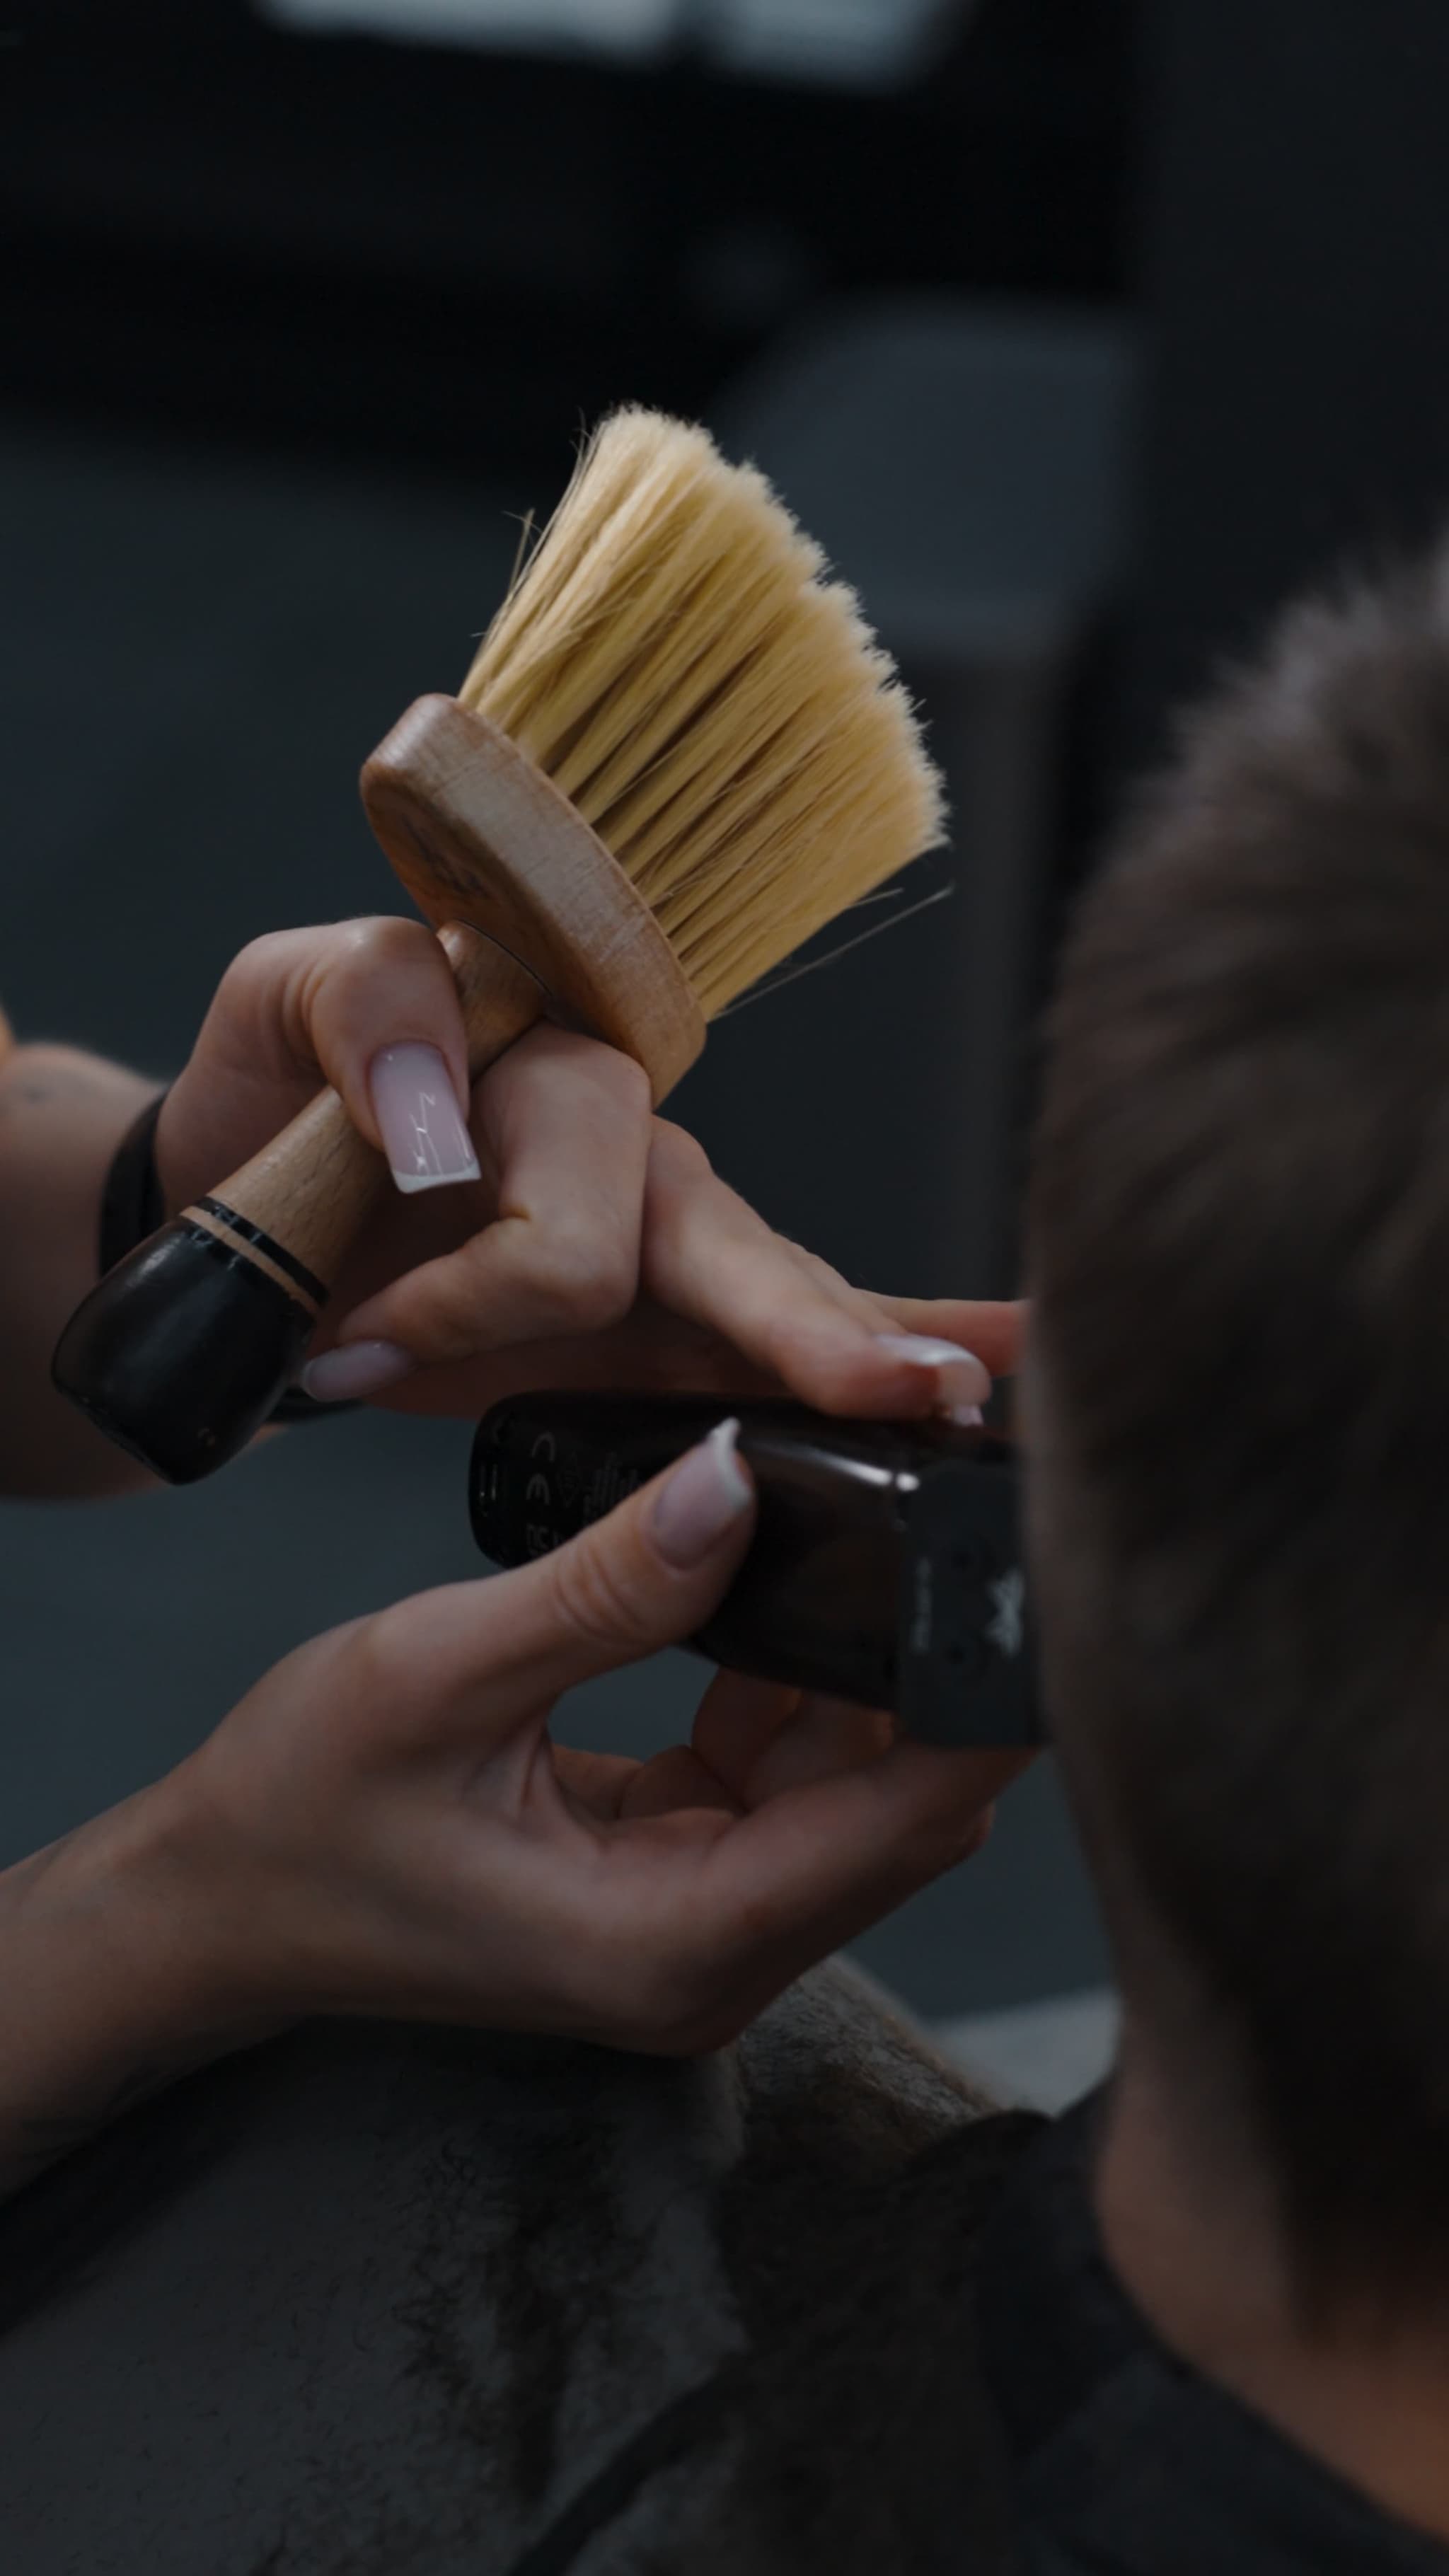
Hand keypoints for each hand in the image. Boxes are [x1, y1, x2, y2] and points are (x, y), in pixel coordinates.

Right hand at [140, 1428, 1026, 2055]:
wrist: (216, 1901)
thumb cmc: (296, 1813)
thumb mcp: (436, 1674)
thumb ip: (604, 1588)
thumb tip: (737, 1479)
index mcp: (667, 1943)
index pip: (901, 1828)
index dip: (980, 1706)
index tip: (1024, 1580)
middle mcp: (709, 1960)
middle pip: (904, 1814)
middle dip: (935, 1673)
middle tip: (946, 1520)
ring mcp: (700, 1927)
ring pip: (856, 1790)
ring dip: (864, 1674)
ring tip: (858, 1535)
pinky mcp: (682, 1881)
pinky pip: (788, 1779)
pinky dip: (796, 1690)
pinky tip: (772, 1594)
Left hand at [156, 918, 1023, 1421]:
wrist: (243, 1199)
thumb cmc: (273, 1097)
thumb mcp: (279, 1002)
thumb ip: (367, 1006)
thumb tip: (446, 1108)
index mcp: (561, 1062)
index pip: (571, 1220)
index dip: (474, 1300)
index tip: (353, 1355)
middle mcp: (635, 1146)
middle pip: (740, 1254)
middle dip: (808, 1335)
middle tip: (896, 1394)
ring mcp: (667, 1232)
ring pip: (791, 1298)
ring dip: (859, 1356)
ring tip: (958, 1397)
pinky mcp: (668, 1318)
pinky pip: (799, 1320)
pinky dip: (895, 1340)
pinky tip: (1001, 1357)